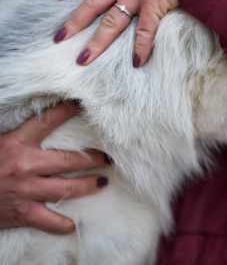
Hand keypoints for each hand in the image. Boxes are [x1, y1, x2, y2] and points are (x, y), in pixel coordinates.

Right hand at [0, 102, 110, 233]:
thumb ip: (19, 136)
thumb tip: (40, 122)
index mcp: (16, 143)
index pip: (47, 121)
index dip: (67, 111)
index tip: (83, 104)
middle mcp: (25, 166)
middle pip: (70, 159)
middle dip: (93, 157)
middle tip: (108, 157)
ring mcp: (26, 190)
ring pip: (67, 187)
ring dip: (88, 185)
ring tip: (102, 181)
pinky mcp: (22, 212)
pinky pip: (49, 220)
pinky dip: (63, 224)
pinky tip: (74, 223)